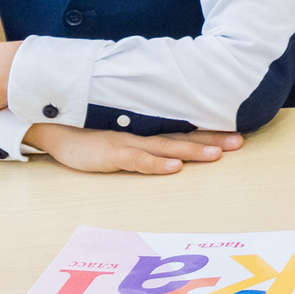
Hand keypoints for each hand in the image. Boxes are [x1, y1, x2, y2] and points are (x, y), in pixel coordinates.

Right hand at [25, 123, 243, 173]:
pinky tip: (175, 168)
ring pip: (167, 147)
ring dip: (193, 150)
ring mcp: (128, 143)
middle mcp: (143, 134)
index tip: (238, 132)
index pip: (185, 129)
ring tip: (217, 154)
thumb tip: (171, 142)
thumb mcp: (121, 132)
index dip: (211, 131)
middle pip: (184, 136)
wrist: (54, 126)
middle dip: (213, 139)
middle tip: (240, 142)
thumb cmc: (89, 131)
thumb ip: (145, 135)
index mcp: (148, 129)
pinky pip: (138, 160)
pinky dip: (157, 164)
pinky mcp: (111, 154)